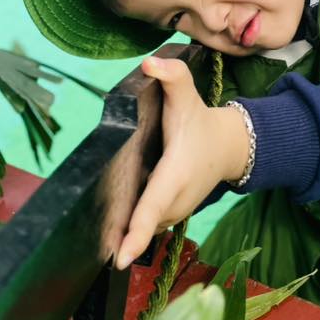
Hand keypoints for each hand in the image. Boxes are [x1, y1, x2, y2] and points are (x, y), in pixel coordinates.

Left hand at [116, 56, 249, 268]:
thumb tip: (148, 63)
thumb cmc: (200, 121)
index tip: (119, 257)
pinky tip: (114, 227)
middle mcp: (175, 200)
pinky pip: (148, 225)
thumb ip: (171, 75)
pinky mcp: (172, 215)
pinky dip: (134, 228)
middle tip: (90, 243)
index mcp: (174, 175)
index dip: (136, 234)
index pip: (152, 208)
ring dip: (125, 233)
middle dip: (119, 236)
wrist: (229, 146)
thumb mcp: (187, 94)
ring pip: (144, 227)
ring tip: (100, 238)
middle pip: (142, 224)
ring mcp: (175, 212)